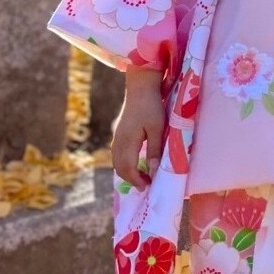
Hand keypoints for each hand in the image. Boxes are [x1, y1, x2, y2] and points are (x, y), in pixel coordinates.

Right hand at [112, 69, 164, 187]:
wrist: (140, 87)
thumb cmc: (152, 106)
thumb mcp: (157, 128)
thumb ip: (154, 150)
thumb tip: (152, 171)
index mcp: (127, 142)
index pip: (128, 168)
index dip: (137, 180)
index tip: (147, 186)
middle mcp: (118, 141)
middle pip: (120, 167)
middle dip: (131, 179)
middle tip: (145, 185)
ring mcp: (117, 136)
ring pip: (117, 161)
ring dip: (127, 172)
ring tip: (141, 177)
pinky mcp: (119, 132)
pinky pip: (117, 154)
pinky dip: (124, 163)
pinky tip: (134, 163)